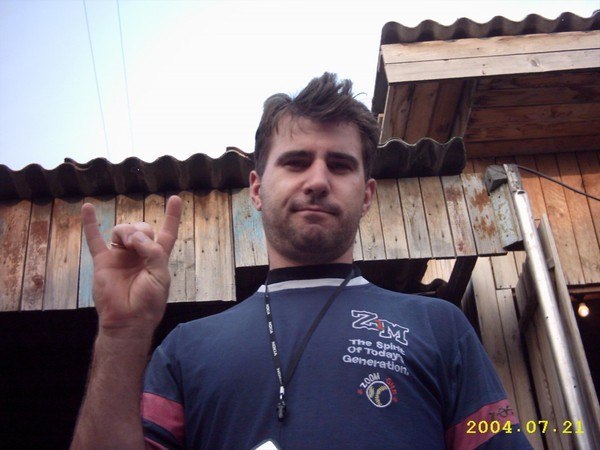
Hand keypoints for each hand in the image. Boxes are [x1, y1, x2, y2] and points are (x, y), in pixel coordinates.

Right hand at [81, 195, 182, 337]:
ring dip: (125, 231)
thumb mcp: (160, 276)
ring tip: (126, 244)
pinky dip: (91, 223)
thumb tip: (135, 236)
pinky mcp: (103, 261)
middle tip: (137, 245)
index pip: (167, 232)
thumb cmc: (148, 301)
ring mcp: (120, 256)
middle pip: (142, 228)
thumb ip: (153, 252)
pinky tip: (88, 207)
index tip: (175, 199)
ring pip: (122, 230)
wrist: (127, 320)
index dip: (172, 216)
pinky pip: (94, 239)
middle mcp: (139, 253)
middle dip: (141, 230)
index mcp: (157, 257)